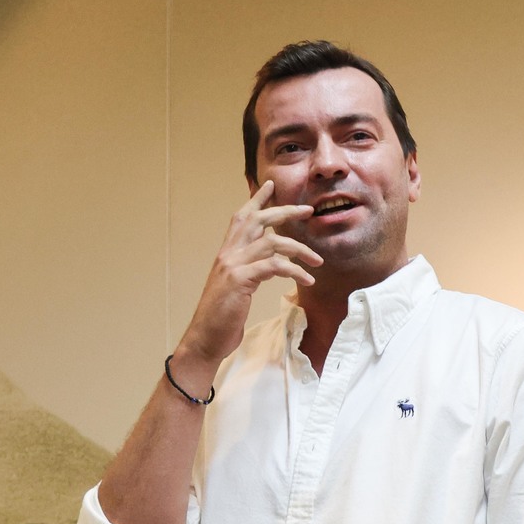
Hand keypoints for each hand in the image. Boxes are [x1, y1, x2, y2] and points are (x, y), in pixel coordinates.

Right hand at [175, 180, 320, 366]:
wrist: (205, 338)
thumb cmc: (222, 318)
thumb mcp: (236, 289)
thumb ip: (249, 272)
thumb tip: (267, 267)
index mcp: (226, 254)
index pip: (241, 218)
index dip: (256, 200)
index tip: (270, 185)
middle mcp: (228, 254)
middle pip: (256, 220)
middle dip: (283, 211)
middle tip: (307, 210)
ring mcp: (233, 266)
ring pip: (270, 241)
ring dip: (299, 248)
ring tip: (318, 260)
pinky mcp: (240, 280)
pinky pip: (274, 266)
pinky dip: (295, 270)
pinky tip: (308, 279)